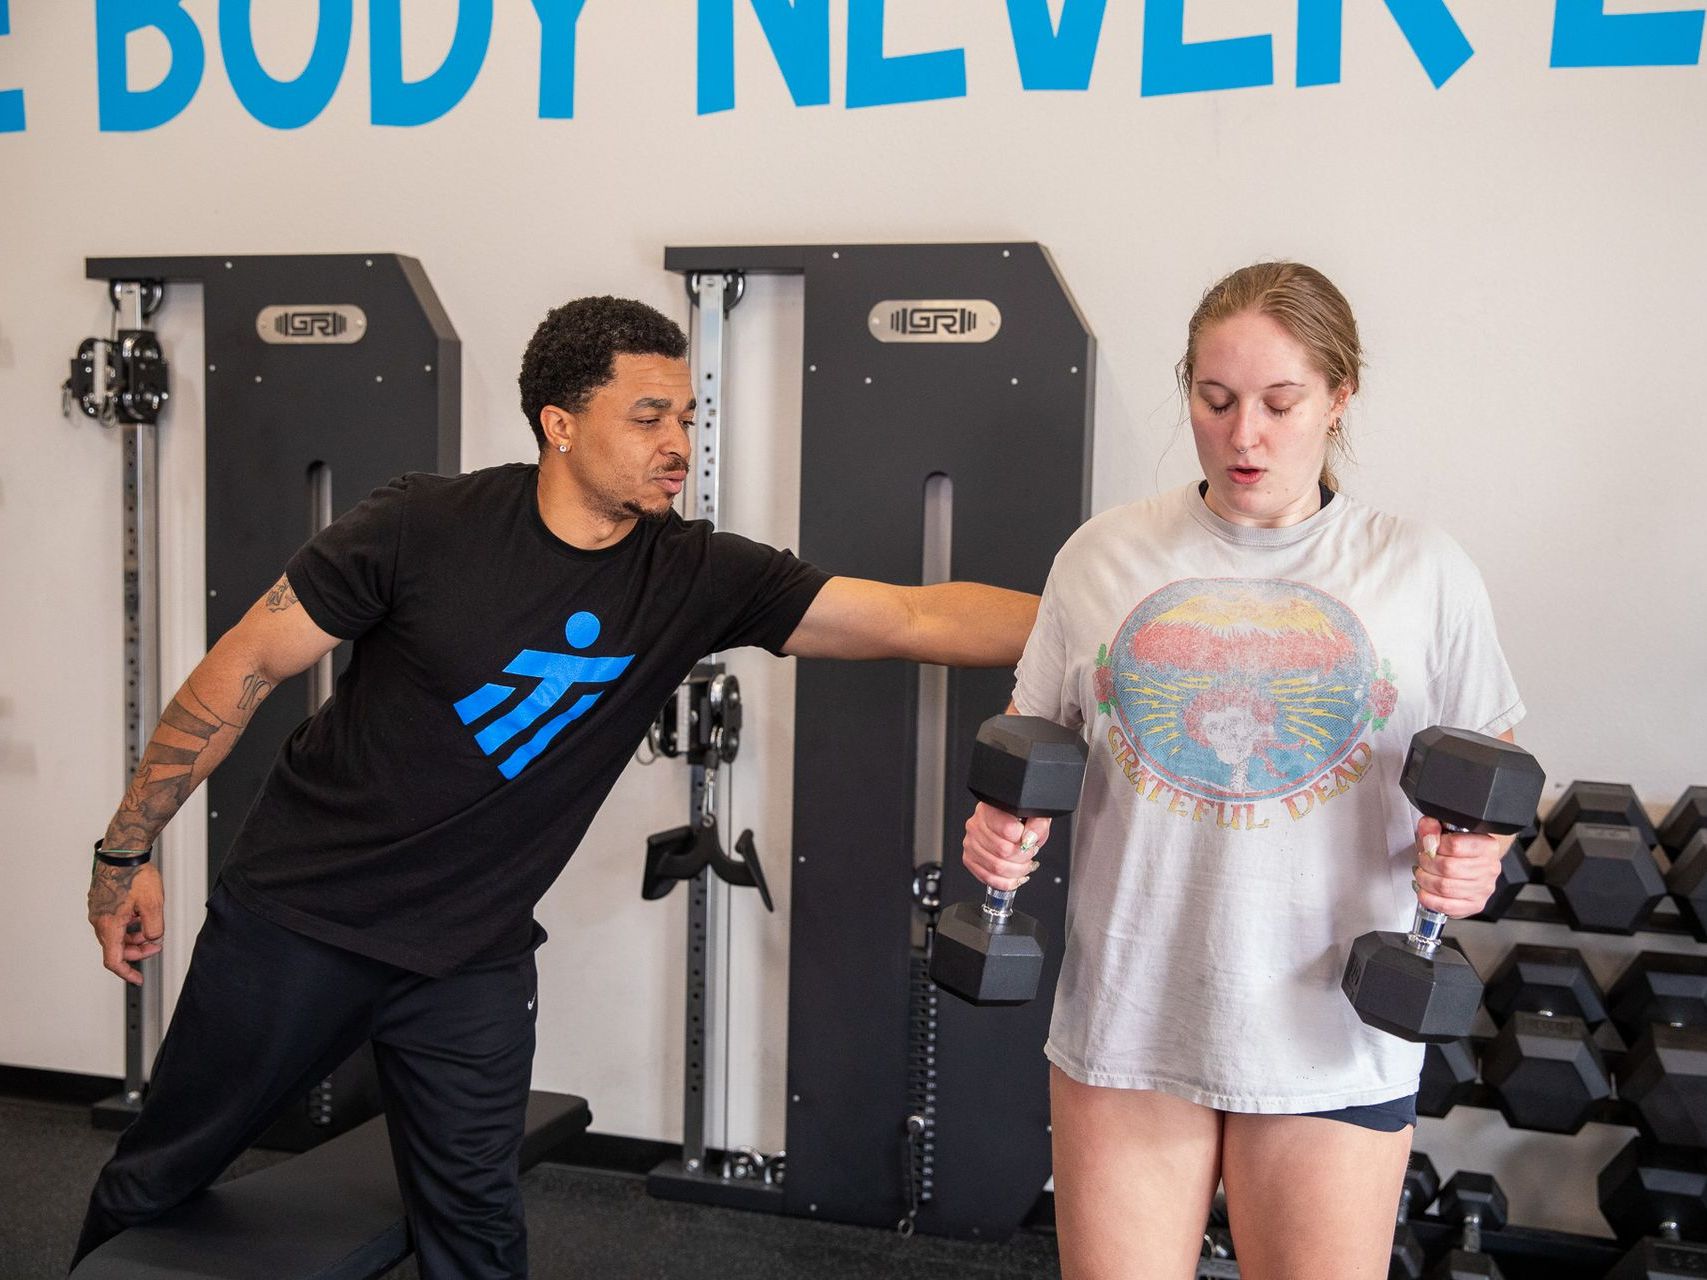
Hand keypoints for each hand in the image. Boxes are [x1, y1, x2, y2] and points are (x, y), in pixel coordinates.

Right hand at [88, 861, 164, 984]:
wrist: (123, 852)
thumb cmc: (135, 874)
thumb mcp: (153, 905)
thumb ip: (154, 928)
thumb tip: (153, 938)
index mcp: (109, 925)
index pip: (113, 960)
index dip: (126, 972)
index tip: (137, 979)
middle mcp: (99, 920)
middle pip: (116, 947)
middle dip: (137, 951)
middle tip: (157, 945)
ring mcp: (98, 910)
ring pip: (115, 934)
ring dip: (133, 937)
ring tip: (151, 928)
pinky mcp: (101, 901)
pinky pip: (113, 921)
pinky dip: (127, 925)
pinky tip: (140, 917)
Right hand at [962, 803, 1050, 892]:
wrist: (1012, 824)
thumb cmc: (1021, 820)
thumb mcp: (1036, 816)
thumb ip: (1037, 825)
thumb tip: (1028, 839)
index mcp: (991, 809)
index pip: (1008, 829)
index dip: (1024, 840)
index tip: (1030, 841)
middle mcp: (976, 824)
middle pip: (1002, 851)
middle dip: (1023, 858)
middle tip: (1029, 854)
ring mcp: (971, 843)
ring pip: (996, 867)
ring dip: (1016, 872)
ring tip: (1024, 865)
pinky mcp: (970, 859)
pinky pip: (988, 878)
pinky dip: (1005, 882)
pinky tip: (1014, 877)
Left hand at [1412, 817, 1501, 917]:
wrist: (1473, 860)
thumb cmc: (1458, 846)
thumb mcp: (1444, 827)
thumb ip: (1432, 825)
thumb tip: (1428, 836)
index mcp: (1486, 846)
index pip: (1455, 845)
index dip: (1434, 845)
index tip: (1428, 845)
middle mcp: (1489, 868)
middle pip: (1447, 868)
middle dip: (1426, 863)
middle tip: (1423, 860)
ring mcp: (1483, 888)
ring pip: (1444, 887)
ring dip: (1425, 880)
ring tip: (1423, 873)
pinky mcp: (1475, 904)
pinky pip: (1447, 906)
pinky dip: (1429, 898)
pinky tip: (1425, 890)